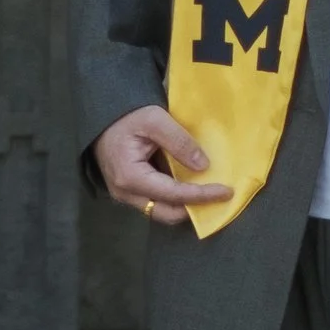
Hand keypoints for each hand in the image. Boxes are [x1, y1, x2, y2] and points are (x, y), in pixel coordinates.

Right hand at [92, 104, 229, 225]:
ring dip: (186, 206)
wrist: (103, 117)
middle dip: (195, 208)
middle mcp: (126, 193)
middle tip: (219, 197)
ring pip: (161, 211)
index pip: (173, 194)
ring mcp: (126, 195)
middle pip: (167, 213)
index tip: (226, 191)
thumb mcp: (155, 120)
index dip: (201, 195)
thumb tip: (203, 166)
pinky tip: (191, 188)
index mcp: (131, 176)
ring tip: (209, 194)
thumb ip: (179, 142)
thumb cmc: (127, 116)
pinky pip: (156, 202)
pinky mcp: (130, 191)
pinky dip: (176, 199)